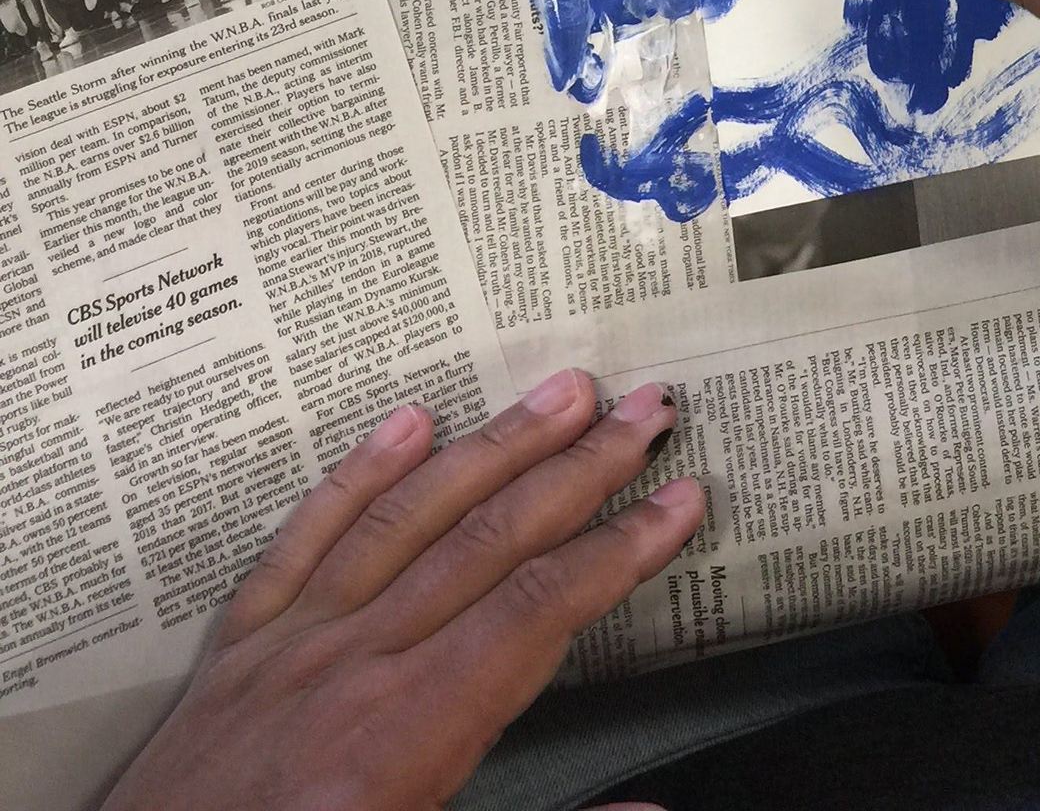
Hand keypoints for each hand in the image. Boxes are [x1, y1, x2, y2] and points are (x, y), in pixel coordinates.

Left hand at [102, 368, 701, 810]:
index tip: (680, 500)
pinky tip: (407, 420)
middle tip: (649, 410)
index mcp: (406, 738)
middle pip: (490, 542)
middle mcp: (353, 669)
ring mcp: (290, 648)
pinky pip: (303, 541)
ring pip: (410, 517)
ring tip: (561, 390)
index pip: (539, 613)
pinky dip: (356, 475)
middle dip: (582, 471)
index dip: (621, 551)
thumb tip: (650, 806)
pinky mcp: (238, 652)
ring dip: (495, 447)